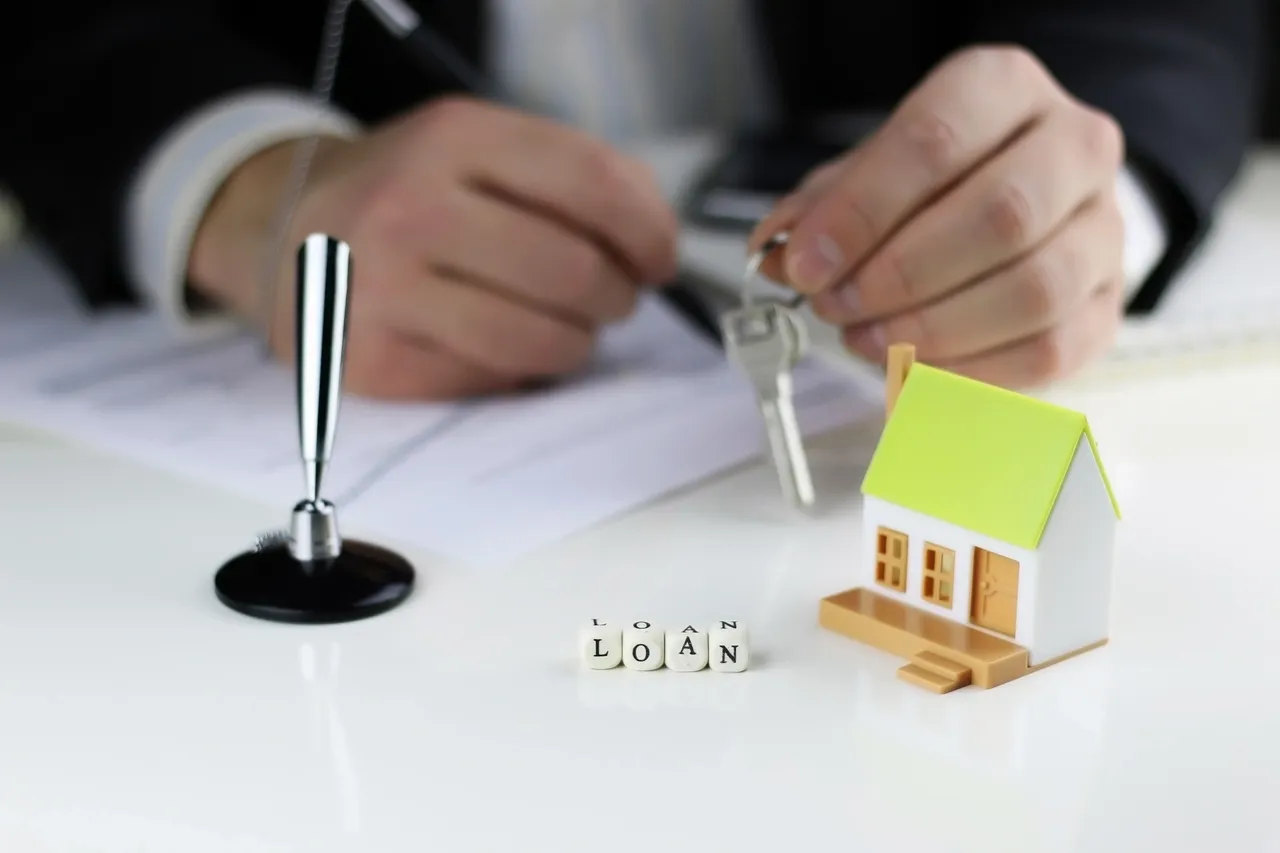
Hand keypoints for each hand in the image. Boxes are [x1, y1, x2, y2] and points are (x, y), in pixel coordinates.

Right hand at [189, 96, 678, 398]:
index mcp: (452, 139)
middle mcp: (411, 209)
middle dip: (615, 296)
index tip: (660, 258)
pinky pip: (494, 382)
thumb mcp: (475, 150)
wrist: (283, 234)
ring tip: (563, 326)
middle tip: (609, 298)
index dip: (648, 232)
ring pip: (541, 342)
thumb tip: (655, 240)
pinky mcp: (376, 362)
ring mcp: (386, 291)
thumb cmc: (406, 195)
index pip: (592, 185)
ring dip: (576, 343)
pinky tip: (498, 343)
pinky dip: (518, 372)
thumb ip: (571, 178)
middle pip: (575, 272)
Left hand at [750, 46, 1126, 387]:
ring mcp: (1103, 229)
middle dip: (900, 275)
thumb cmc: (939, 180)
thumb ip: (824, 207)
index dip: (862, 211)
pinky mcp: (1108, 305)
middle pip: (1000, 214)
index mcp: (1004, 89)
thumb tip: (777, 252)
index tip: (806, 263)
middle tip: (836, 307)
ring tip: (867, 339)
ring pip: (1034, 288)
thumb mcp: (870, 170)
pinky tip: (915, 370)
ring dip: (934, 328)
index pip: (936, 142)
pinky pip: (1049, 350)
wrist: (1030, 197)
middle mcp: (1074, 148)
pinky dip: (970, 373)